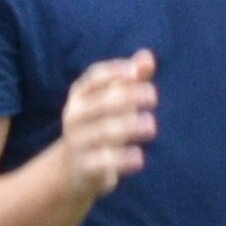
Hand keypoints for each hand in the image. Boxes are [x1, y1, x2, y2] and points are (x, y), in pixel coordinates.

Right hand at [52, 53, 159, 205]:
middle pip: (101, 103)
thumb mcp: (113, 101)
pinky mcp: (85, 167)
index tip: (135, 72)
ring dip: (127, 127)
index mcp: (81, 95)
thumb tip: (147, 57)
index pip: (94, 78)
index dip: (113, 73)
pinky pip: (101, 162)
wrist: (73, 169)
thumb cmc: (100, 124)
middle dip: (127, 98)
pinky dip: (120, 160)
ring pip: (102, 132)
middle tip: (153, 97)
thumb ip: (132, 80)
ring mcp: (78, 141)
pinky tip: (139, 158)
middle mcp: (76, 116)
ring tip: (151, 126)